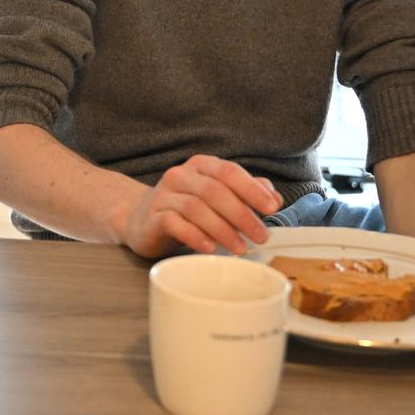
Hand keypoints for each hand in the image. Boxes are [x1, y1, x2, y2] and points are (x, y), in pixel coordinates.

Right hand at [109, 155, 283, 258]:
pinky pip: (174, 223)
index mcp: (201, 165)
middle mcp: (180, 175)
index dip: (251, 189)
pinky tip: (210, 248)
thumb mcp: (216, 196)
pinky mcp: (152, 218)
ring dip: (222, 229)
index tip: (272, 208)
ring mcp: (163, 195)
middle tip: (261, 236)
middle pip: (214, 190)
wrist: (139, 218)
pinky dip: (195, 236)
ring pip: (196, 208)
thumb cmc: (186, 207)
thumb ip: (244, 193)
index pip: (229, 171)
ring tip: (240, 248)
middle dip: (241, 214)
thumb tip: (274, 198)